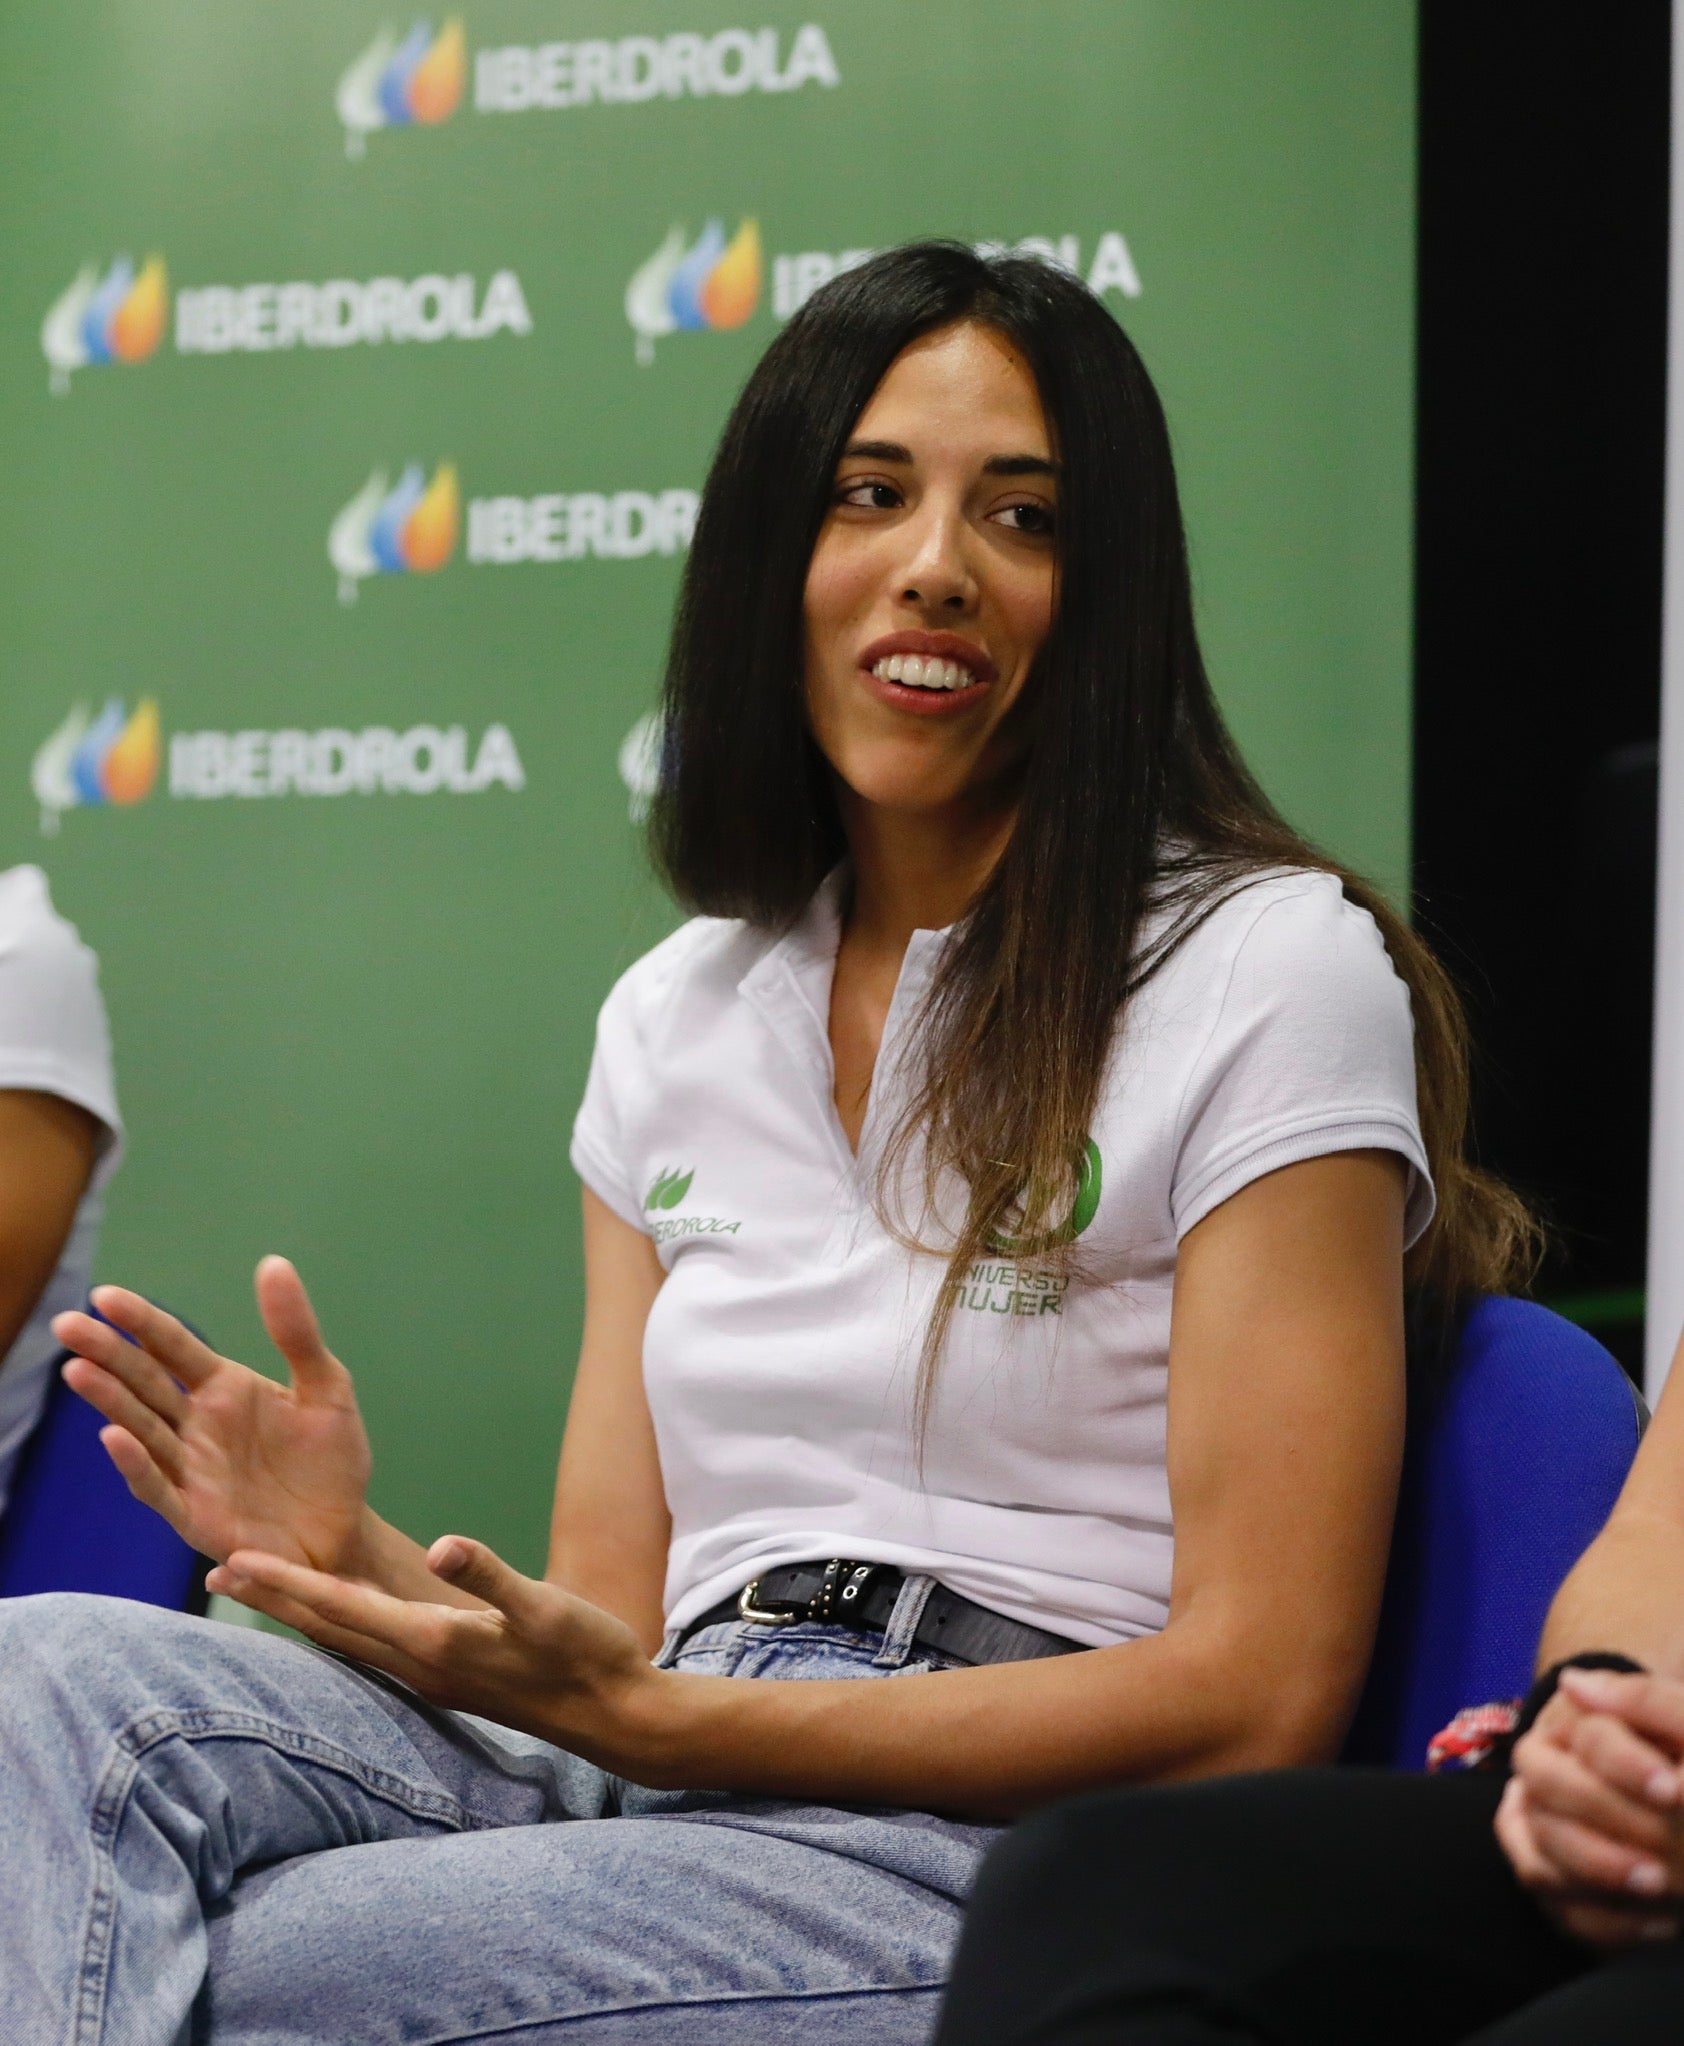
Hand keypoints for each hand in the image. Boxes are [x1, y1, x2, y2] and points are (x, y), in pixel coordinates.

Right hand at [53, 1258, 373, 1575]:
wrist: (345, 1529)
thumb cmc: (332, 1458)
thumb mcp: (326, 1387)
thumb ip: (296, 1332)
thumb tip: (273, 1263)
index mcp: (224, 1388)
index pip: (173, 1347)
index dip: (142, 1322)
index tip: (105, 1295)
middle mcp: (196, 1425)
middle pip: (143, 1383)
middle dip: (106, 1354)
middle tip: (67, 1324)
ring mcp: (191, 1469)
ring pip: (141, 1429)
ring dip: (110, 1402)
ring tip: (79, 1371)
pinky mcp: (194, 1514)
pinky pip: (159, 1487)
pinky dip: (136, 1464)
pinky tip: (115, 1437)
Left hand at [207, 1537, 665, 1767]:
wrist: (613, 1714)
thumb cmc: (584, 1654)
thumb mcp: (544, 1607)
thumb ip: (491, 1576)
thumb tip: (442, 1548)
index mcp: (433, 1641)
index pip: (342, 1606)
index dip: (287, 1583)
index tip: (233, 1562)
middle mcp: (420, 1663)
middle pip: (331, 1627)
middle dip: (276, 1599)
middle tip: (218, 1573)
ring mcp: (434, 1675)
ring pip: (349, 1640)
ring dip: (303, 1614)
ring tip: (264, 1592)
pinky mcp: (451, 1675)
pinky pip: (377, 1646)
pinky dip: (343, 1624)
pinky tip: (342, 1618)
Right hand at [1496, 1669, 1683, 1946]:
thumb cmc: (1683, 1754)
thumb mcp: (1682, 1722)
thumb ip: (1644, 1698)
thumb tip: (1573, 1683)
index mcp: (1575, 1723)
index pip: (1585, 1740)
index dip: (1624, 1765)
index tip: (1671, 1789)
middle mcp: (1543, 1772)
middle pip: (1548, 1792)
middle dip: (1609, 1821)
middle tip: (1665, 1851)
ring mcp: (1542, 1831)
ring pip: (1539, 1861)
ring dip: (1600, 1876)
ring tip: (1662, 1887)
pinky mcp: (1558, 1884)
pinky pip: (1561, 1913)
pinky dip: (1609, 1923)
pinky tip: (1661, 1923)